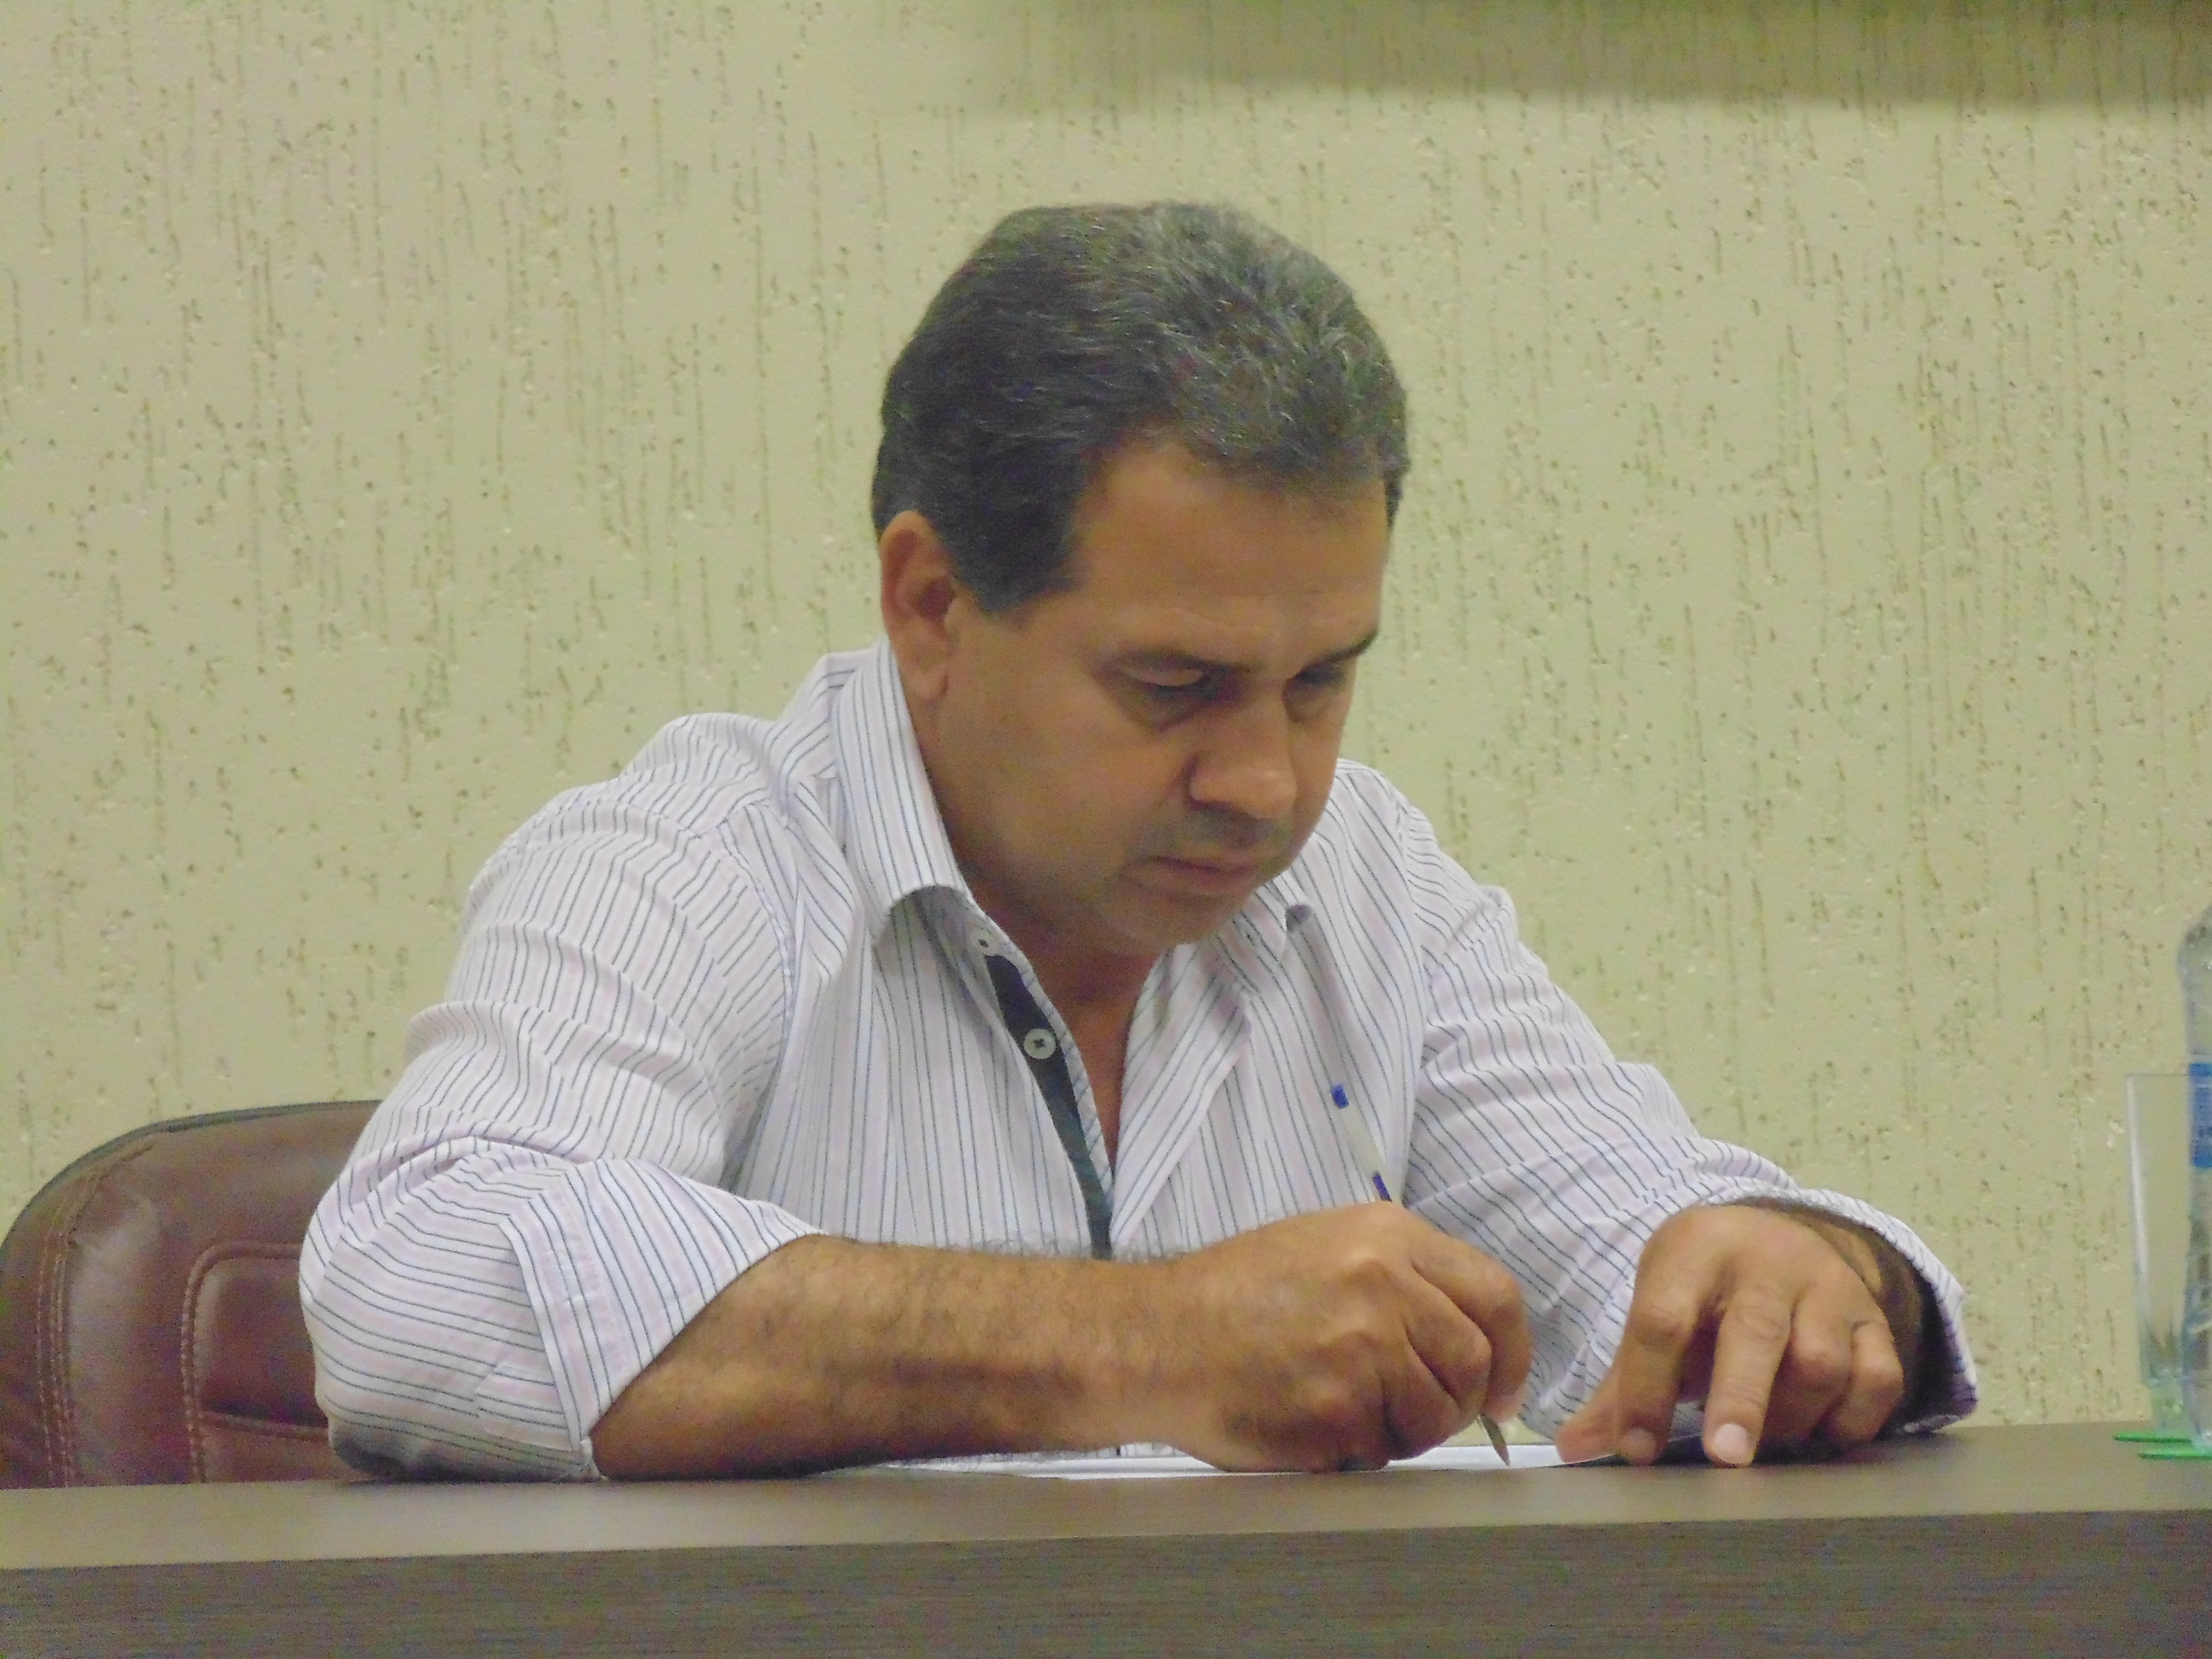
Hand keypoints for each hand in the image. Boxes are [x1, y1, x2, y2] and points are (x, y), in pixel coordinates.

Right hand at [1138, 1205, 1529, 1471]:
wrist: (1158, 1337)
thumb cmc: (1233, 1297)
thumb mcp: (1325, 1244)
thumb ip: (1402, 1273)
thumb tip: (1470, 1329)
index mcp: (1387, 1236)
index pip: (1497, 1297)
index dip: (1513, 1355)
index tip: (1503, 1390)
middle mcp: (1383, 1283)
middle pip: (1474, 1363)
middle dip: (1456, 1402)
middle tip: (1416, 1414)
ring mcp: (1362, 1346)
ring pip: (1435, 1414)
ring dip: (1404, 1431)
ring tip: (1349, 1412)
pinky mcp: (1337, 1408)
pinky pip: (1383, 1450)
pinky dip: (1358, 1452)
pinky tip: (1314, 1425)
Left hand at [1551, 1204, 1904, 1467]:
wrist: (1780, 1238)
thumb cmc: (1703, 1289)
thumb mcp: (1657, 1309)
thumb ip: (1620, 1385)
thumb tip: (1573, 1449)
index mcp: (1694, 1249)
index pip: (1663, 1319)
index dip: (1647, 1387)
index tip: (1637, 1449)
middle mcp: (1766, 1261)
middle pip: (1755, 1332)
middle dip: (1739, 1399)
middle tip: (1725, 1457)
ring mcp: (1828, 1287)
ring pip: (1820, 1362)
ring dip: (1790, 1417)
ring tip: (1764, 1444)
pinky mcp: (1875, 1320)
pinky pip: (1877, 1379)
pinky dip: (1850, 1421)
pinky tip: (1819, 1437)